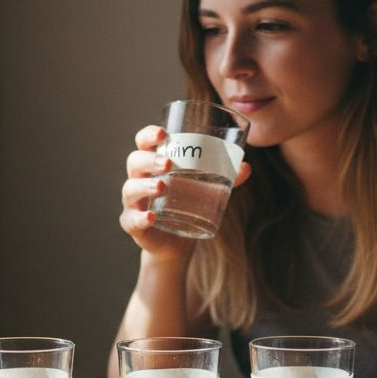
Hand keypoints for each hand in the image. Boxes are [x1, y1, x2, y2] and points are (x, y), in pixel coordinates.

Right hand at [119, 125, 250, 260]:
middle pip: (135, 162)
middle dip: (149, 160)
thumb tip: (246, 167)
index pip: (144, 142)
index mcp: (154, 164)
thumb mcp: (207, 189)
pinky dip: (139, 217)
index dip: (149, 135)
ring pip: (130, 189)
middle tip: (168, 164)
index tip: (163, 133)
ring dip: (145, 186)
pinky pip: (131, 219)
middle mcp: (139, 179)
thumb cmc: (187, 205)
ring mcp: (134, 202)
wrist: (176, 244)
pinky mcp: (133, 224)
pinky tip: (151, 216)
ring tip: (162, 187)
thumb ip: (225, 177)